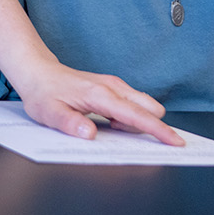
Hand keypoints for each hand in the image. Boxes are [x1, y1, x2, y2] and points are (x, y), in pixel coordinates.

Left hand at [11, 58, 183, 145]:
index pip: (137, 115)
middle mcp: (113, 87)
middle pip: (151, 108)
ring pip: (144, 105)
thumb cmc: (43, 92)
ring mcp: (115, 86)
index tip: (176, 142)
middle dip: (147, 126)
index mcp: (100, 95)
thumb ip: (69, 124)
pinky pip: (134, 104)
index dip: (158, 130)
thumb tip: (88, 134)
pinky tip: (107, 121)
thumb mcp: (48, 113)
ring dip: (136, 122)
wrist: (37, 71)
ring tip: (106, 126)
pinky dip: (129, 116)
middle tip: (116, 133)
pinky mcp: (113, 88)